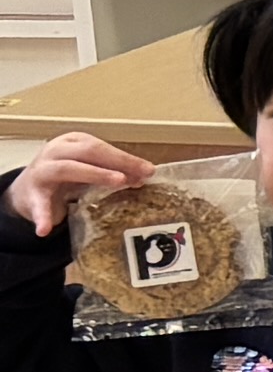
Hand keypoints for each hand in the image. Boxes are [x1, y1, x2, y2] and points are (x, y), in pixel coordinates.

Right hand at [11, 132, 148, 230]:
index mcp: (72, 142)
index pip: (101, 147)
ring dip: (94, 174)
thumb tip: (143, 177)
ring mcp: (41, 172)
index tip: (149, 170)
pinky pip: (38, 205)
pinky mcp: (31, 194)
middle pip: (88, 152)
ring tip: (117, 182)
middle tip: (138, 176)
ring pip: (67, 168)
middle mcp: (55, 152)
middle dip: (116, 163)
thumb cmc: (65, 175)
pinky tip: (46, 228)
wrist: (25, 190)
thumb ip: (113, 171)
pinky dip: (43, 216)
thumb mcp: (89, 169)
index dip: (125, 158)